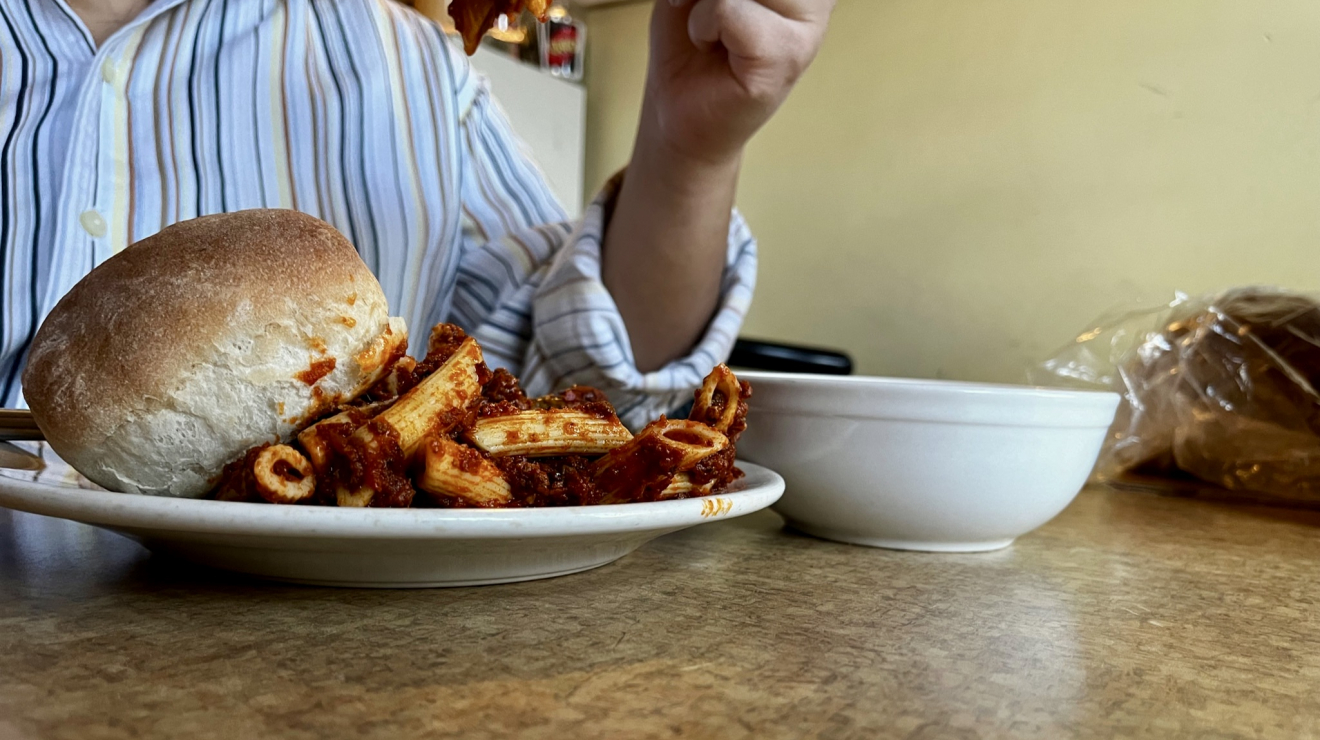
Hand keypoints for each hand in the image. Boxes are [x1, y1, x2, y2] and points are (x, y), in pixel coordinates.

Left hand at [642, 0, 834, 167]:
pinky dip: (705, 24)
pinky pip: (731, 11)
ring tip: (711, 30)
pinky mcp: (785, 61)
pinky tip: (712, 46)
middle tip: (708, 13)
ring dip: (707, 3)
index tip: (713, 1)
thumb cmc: (692, 44)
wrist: (678, 108)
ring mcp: (807, 31)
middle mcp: (817, 2)